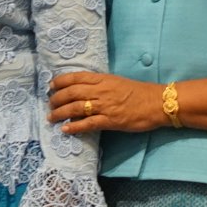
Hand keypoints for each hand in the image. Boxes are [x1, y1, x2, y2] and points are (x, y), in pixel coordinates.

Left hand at [49, 72, 164, 133]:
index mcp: (102, 78)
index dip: (60, 81)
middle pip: (71, 92)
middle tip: (50, 104)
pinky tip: (65, 129)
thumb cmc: (138, 91)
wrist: (156, 102)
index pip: (75, 77)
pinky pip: (88, 124)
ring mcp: (105, 106)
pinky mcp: (110, 121)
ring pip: (76, 108)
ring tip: (51, 117)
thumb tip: (82, 88)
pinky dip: (74, 127)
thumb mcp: (116, 81)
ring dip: (60, 113)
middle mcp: (100, 90)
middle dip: (56, 98)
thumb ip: (99, 83)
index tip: (51, 86)